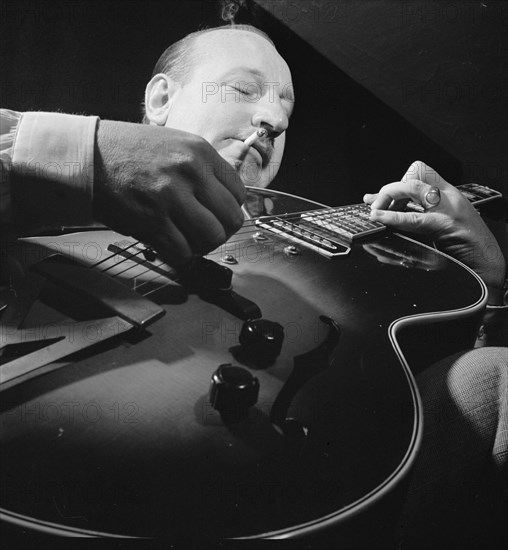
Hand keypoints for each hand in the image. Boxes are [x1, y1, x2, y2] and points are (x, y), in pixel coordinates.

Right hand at [94, 120, 245, 266]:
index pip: (239, 193)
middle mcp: (190, 173)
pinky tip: (170, 245)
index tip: (217, 213)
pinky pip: (182, 252)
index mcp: (200, 152)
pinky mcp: (152, 222)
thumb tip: (226, 200)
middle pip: (231, 219)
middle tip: (206, 232)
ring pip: (211, 239)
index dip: (229, 208)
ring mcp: (171, 198)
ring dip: (202, 246)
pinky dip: (180, 255)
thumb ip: (204, 170)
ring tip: (189, 239)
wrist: (88, 156)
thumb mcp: (176, 145)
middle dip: (221, 231)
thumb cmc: (130, 152)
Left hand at [363, 160, 505, 291]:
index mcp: (449, 196)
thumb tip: (383, 210)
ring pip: (412, 190)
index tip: (383, 196)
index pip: (421, 172)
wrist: (487, 266)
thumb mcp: (443, 224)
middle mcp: (449, 199)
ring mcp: (448, 211)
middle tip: (375, 205)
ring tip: (375, 212)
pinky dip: (392, 219)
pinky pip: (413, 220)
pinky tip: (380, 219)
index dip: (398, 181)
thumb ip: (418, 215)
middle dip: (389, 190)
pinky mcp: (445, 228)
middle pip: (413, 179)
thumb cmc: (465, 248)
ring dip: (388, 199)